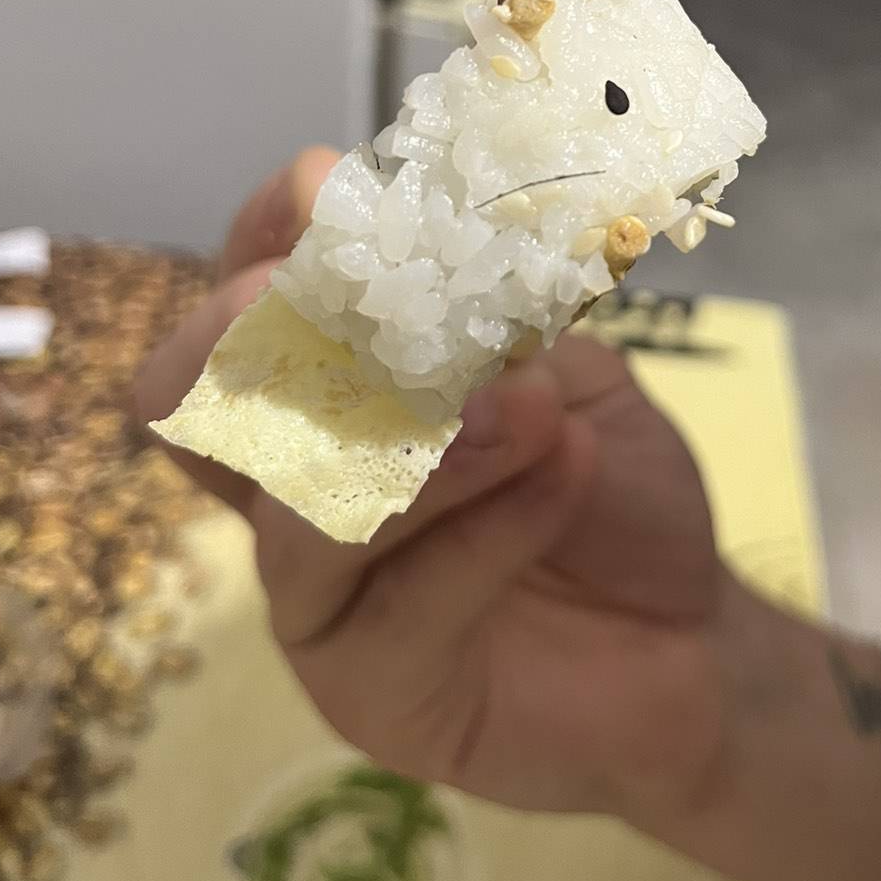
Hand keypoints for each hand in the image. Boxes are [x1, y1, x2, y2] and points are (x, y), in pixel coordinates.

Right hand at [135, 151, 751, 825]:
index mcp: (322, 402)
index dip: (259, 238)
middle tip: (356, 305)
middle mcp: (291, 496)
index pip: (237, 310)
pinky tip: (567, 472)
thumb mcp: (560, 370)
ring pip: (294, 514)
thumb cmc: (609, 487)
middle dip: (254, 336)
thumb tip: (422, 239)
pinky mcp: (372, 693)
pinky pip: (400, 606)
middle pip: (186, 410)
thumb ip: (489, 319)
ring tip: (529, 405)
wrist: (694, 637)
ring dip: (418, 439)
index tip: (322, 188)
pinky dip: (491, 522)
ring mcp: (320, 602)